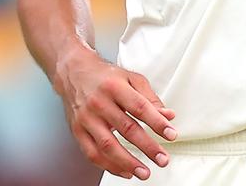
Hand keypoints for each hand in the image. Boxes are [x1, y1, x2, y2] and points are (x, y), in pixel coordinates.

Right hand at [55, 49, 177, 180]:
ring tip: (144, 172)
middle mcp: (99, 102)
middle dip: (147, 147)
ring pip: (108, 145)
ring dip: (128, 162)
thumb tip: (168, 115)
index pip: (139, 107)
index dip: (157, 122)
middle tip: (162, 159)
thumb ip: (150, 98)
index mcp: (115, 86)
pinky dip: (110, 166)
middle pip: (126, 128)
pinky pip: (93, 154)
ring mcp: (86, 118)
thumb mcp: (131, 79)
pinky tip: (125, 171)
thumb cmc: (105, 77)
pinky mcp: (78, 131)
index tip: (171, 135)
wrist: (74, 73)